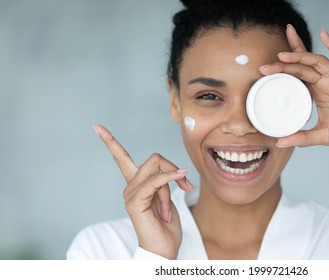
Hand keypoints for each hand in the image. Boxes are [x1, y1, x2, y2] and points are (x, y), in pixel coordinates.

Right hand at [92, 125, 193, 258]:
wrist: (163, 250)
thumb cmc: (166, 227)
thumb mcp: (168, 198)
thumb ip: (165, 182)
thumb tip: (174, 170)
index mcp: (137, 185)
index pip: (120, 158)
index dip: (110, 142)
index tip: (97, 126)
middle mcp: (130, 187)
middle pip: (154, 159)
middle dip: (173, 169)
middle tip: (184, 188)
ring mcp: (131, 195)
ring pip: (156, 169)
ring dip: (173, 184)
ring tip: (170, 208)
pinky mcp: (135, 203)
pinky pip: (155, 181)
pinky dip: (170, 178)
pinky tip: (181, 179)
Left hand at [259, 25, 328, 159]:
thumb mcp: (321, 136)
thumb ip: (301, 137)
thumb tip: (280, 143)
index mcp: (317, 93)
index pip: (296, 77)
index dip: (281, 71)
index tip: (263, 72)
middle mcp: (326, 83)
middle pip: (302, 65)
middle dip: (284, 62)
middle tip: (265, 65)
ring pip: (316, 62)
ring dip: (299, 57)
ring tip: (282, 57)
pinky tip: (323, 35)